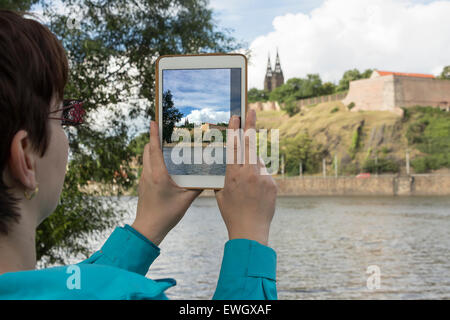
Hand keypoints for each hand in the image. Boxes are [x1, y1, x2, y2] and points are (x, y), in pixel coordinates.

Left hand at [132, 121, 201, 245]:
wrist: (148, 228)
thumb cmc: (167, 214)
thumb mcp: (186, 200)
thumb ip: (198, 187)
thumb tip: (209, 177)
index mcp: (158, 174)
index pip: (154, 149)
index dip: (153, 134)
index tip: (153, 121)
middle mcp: (148, 174)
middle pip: (147, 150)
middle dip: (153, 139)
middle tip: (163, 132)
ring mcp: (143, 180)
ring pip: (146, 159)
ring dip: (153, 150)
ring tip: (164, 146)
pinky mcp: (143, 186)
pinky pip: (147, 167)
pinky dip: (153, 161)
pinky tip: (163, 166)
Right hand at [214, 110, 276, 245]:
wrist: (250, 230)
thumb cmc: (231, 213)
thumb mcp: (221, 193)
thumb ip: (226, 176)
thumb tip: (232, 164)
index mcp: (232, 173)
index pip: (233, 146)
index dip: (234, 129)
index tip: (236, 116)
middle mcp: (247, 172)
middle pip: (249, 143)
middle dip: (250, 124)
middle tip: (251, 109)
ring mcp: (262, 177)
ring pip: (257, 161)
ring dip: (253, 166)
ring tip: (249, 188)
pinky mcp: (272, 183)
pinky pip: (265, 175)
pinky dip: (260, 179)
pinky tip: (257, 194)